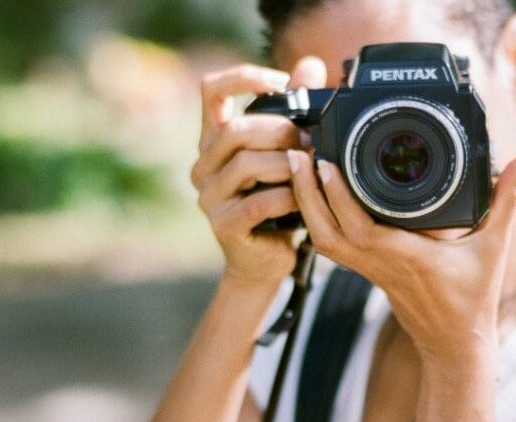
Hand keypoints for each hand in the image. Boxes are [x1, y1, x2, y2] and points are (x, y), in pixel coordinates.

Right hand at [190, 57, 327, 290]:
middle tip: (310, 140)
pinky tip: (303, 199)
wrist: (264, 262)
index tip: (281, 82)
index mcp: (213, 142)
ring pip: (246, 165)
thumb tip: (312, 65)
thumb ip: (294, 112)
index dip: (243, 77)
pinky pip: (258, 203)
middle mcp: (204, 166)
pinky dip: (286, 197)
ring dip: (287, 164)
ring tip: (311, 168)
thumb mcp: (285, 156)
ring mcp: (210, 198)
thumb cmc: (276, 207)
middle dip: (279, 130)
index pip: (211, 91)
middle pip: (236, 130)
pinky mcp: (225, 226)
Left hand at [286, 149, 515, 364]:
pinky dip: (316, 220)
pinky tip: (312, 194)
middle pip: (327, 232)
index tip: (325, 162)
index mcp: (408, 257)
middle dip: (306, 193)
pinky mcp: (367, 272)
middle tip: (296, 152)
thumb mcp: (495, 247)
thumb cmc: (473, 300)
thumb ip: (508, 201)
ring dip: (305, 204)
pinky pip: (331, 247)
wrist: (454, 344)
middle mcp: (381, 264)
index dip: (337, 197)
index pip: (362, 228)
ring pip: (323, 240)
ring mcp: (370, 270)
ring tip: (297, 166)